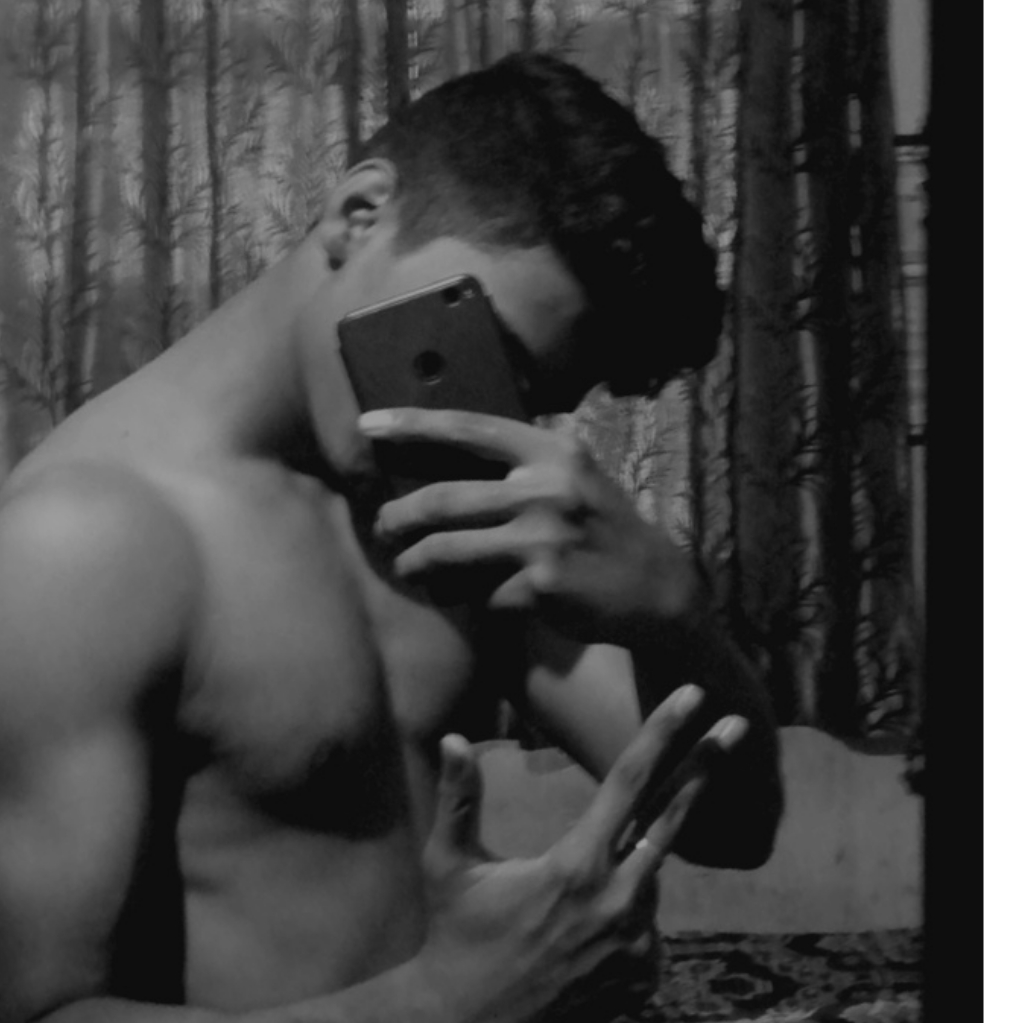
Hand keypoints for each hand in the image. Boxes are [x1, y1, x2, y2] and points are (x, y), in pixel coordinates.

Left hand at [361, 408, 704, 643]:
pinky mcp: (540, 586)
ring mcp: (544, 539)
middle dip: (399, 516)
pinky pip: (476, 591)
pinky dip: (458, 597)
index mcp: (553, 452)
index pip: (469, 428)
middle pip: (443, 498)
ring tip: (405, 567)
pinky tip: (455, 598)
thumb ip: (525, 465)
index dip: (412, 425)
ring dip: (415, 563)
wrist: (656, 589)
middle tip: (381, 528)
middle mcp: (547, 489)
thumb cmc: (603, 530)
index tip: (367, 425)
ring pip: (447, 549)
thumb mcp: (576, 478)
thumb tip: (449, 461)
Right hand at [399, 685, 749, 1022]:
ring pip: (649, 878)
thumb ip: (459, 798)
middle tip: (739, 725)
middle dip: (706, 765)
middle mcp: (617, 900)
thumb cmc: (454, 934)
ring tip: (566, 909)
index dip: (663, 733)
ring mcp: (637, 944)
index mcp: (575, 864)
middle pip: (672, 817)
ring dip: (625, 872)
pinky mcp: (642, 979)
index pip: (630, 781)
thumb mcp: (449, 863)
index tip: (691, 697)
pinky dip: (623, 921)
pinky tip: (577, 944)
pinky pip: (645, 930)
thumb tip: (455, 738)